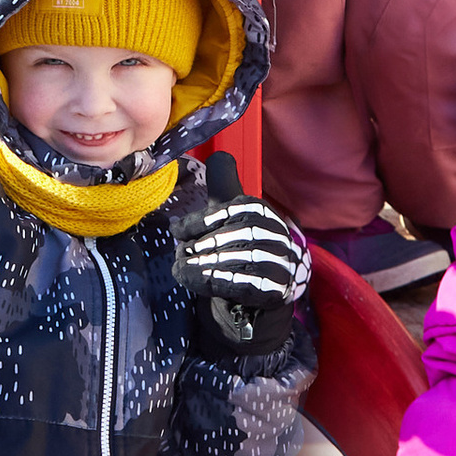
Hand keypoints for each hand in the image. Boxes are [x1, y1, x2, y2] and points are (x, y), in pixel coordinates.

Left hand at [177, 186, 311, 352]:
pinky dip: (210, 282)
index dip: (198, 221)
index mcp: (261, 212)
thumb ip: (224, 187)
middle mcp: (275, 234)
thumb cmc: (240, 250)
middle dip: (197, 247)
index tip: (178, 231)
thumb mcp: (231, 216)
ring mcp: (278, 263)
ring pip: (230, 260)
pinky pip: (237, 284)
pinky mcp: (274, 290)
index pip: (228, 210)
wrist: (260, 299)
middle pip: (227, 236)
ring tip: (181, 269)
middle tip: (180, 255)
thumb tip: (220, 155)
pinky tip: (193, 282)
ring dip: (199, 266)